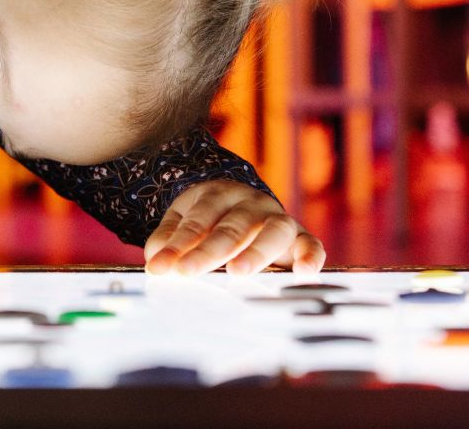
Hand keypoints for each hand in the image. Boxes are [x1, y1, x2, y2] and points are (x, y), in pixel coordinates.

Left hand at [143, 180, 324, 275]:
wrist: (243, 203)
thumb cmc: (209, 218)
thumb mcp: (182, 221)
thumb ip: (168, 240)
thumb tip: (158, 262)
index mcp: (217, 195)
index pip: (197, 220)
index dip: (178, 244)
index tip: (162, 267)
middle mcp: (250, 203)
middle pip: (232, 226)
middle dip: (209, 251)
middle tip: (189, 272)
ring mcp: (276, 217)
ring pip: (272, 231)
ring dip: (255, 252)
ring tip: (238, 273)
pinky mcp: (299, 237)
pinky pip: (311, 243)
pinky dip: (310, 256)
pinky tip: (304, 273)